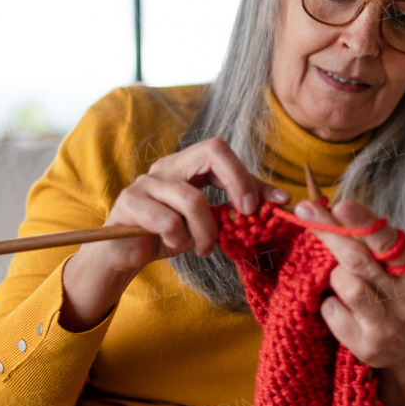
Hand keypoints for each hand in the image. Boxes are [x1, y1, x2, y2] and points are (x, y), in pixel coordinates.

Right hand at [94, 136, 289, 273]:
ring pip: (193, 199)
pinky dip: (179, 239)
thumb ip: (235, 208)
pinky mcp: (130, 203)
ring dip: (206, 231)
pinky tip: (175, 245)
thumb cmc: (169, 234)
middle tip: (247, 215)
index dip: (250, 175)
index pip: (223, 152)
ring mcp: (146, 182)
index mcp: (187, 165)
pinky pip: (168, 221)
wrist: (123, 255)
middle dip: (239, 183)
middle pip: (212, 151)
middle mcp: (168, 166)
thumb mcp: (208, 220)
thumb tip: (280, 201)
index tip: (275, 202)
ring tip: (205, 248)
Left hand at [292, 198, 404, 405]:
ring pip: (346, 285)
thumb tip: (337, 212)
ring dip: (334, 275)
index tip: (339, 206)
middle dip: (329, 232)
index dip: (363, 222)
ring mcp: (387, 324)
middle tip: (306, 212)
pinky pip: (333, 312)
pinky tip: (340, 307)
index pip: (388, 241)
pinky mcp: (368, 346)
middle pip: (359, 259)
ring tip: (341, 280)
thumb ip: (381, 248)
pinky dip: (330, 304)